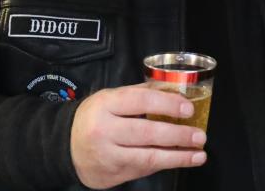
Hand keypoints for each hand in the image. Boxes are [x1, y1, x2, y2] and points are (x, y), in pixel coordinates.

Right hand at [69, 84, 206, 188]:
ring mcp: (108, 155)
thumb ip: (140, 93)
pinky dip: (164, 164)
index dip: (167, 104)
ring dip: (178, 157)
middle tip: (200, 135)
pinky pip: (143, 169)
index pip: (140, 101)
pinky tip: (181, 160)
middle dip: (178, 135)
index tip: (188, 108)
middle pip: (146, 133)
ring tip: (198, 154)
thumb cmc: (94, 117)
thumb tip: (174, 90)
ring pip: (147, 157)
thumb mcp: (111, 98)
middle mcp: (104, 130)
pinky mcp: (112, 174)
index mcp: (105, 104)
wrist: (65, 147)